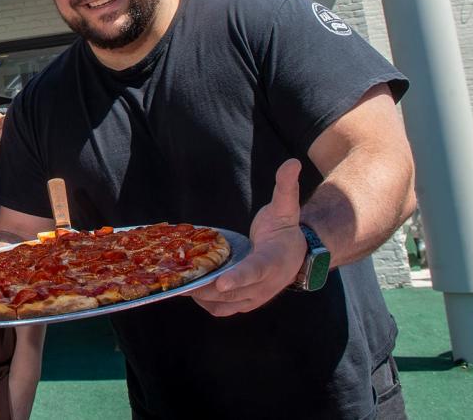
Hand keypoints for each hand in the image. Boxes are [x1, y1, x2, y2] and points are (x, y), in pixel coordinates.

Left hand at [191, 159, 306, 316]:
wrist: (296, 255)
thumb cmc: (285, 230)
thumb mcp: (286, 208)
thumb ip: (286, 187)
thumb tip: (292, 163)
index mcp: (274, 261)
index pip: (256, 271)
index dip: (240, 277)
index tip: (222, 281)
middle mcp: (266, 286)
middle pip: (233, 292)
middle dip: (206, 287)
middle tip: (179, 278)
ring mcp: (255, 298)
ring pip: (224, 304)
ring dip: (201, 296)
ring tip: (177, 283)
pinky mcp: (245, 303)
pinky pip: (222, 309)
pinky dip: (205, 303)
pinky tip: (189, 290)